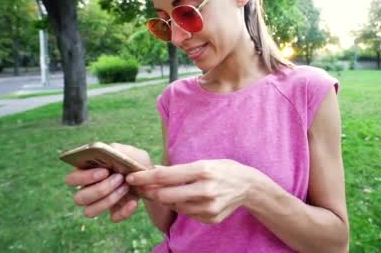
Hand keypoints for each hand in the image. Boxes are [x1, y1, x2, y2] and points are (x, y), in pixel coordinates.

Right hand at [64, 143, 152, 222]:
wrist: (148, 176)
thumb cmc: (132, 161)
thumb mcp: (128, 152)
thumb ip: (116, 150)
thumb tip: (109, 154)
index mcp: (86, 173)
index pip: (71, 179)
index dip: (84, 177)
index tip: (104, 171)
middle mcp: (88, 190)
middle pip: (79, 198)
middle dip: (100, 189)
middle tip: (119, 178)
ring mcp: (99, 203)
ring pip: (89, 211)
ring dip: (109, 200)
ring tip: (125, 187)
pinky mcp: (113, 212)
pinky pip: (113, 218)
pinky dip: (124, 211)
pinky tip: (134, 201)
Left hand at [127, 159, 258, 223]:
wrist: (249, 186)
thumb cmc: (223, 169)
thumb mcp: (204, 162)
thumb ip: (178, 169)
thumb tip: (153, 170)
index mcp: (203, 170)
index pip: (166, 175)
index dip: (145, 177)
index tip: (131, 177)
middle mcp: (206, 190)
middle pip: (166, 195)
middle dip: (151, 191)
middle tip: (142, 187)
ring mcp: (209, 207)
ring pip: (175, 206)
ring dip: (167, 200)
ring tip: (168, 191)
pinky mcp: (211, 218)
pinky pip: (187, 214)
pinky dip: (182, 206)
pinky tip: (186, 199)